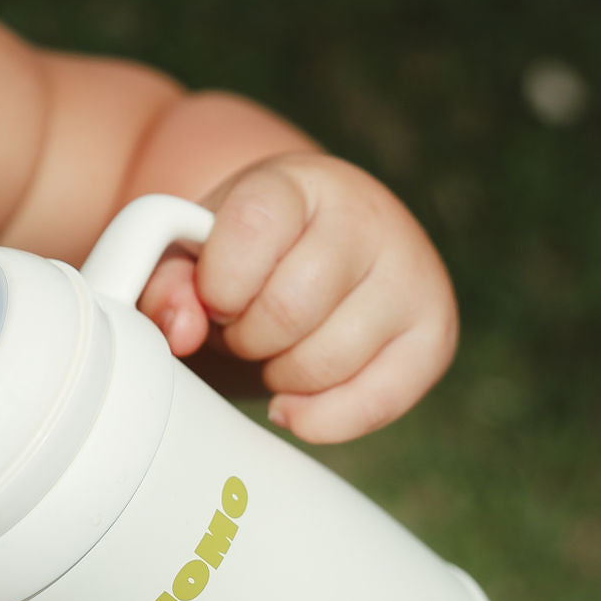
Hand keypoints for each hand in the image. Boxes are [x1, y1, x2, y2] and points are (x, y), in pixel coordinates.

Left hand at [139, 155, 457, 442]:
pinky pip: (376, 403)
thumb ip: (166, 284)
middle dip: (247, 337)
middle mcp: (368, 217)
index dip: (219, 285)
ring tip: (276, 349)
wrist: (311, 255)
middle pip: (289, 310)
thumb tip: (180, 328)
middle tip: (243, 328)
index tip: (216, 295)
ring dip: (281, 376)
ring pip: (327, 363)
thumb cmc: (246, 258)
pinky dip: (321, 418)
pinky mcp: (434, 335)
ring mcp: (411, 274)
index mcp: (298, 182)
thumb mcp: (193, 256)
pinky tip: (294, 400)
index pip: (254, 229)